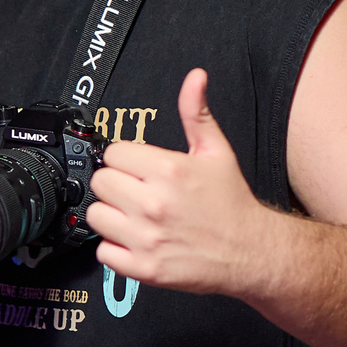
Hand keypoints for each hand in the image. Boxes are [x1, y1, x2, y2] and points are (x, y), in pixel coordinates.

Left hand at [86, 69, 268, 295]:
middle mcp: (154, 204)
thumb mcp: (216, 151)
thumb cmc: (231, 202)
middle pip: (101, 182)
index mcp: (168, 170)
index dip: (125, 160)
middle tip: (137, 192)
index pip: (114, 153)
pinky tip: (135, 239)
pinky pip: (103, 252)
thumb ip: (196, 113)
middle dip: (116, 184)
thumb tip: (195, 78)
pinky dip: (114, 248)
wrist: (250, 250)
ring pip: (96, 215)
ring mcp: (147, 237)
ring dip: (111, 215)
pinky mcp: (144, 268)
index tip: (138, 169)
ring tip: (134, 216)